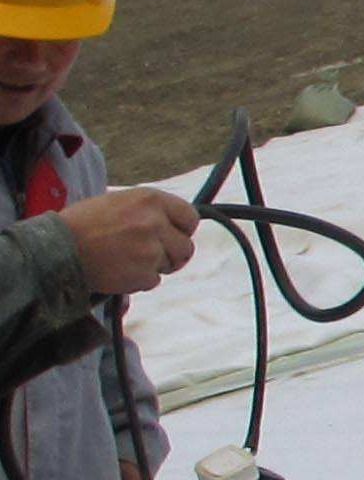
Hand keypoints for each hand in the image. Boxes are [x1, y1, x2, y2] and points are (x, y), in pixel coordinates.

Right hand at [60, 188, 199, 297]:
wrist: (56, 248)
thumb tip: (174, 225)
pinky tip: (118, 270)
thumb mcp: (118, 203)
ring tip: (126, 260)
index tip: (174, 236)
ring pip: (170, 265)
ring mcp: (151, 248)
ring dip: (153, 266)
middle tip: (149, 255)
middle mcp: (154, 222)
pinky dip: (139, 280)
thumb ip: (149, 212)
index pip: (190, 217)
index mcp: (150, 199)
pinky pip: (153, 280)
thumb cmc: (82, 224)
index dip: (183, 230)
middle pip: (186, 247)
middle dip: (171, 254)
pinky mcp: (143, 272)